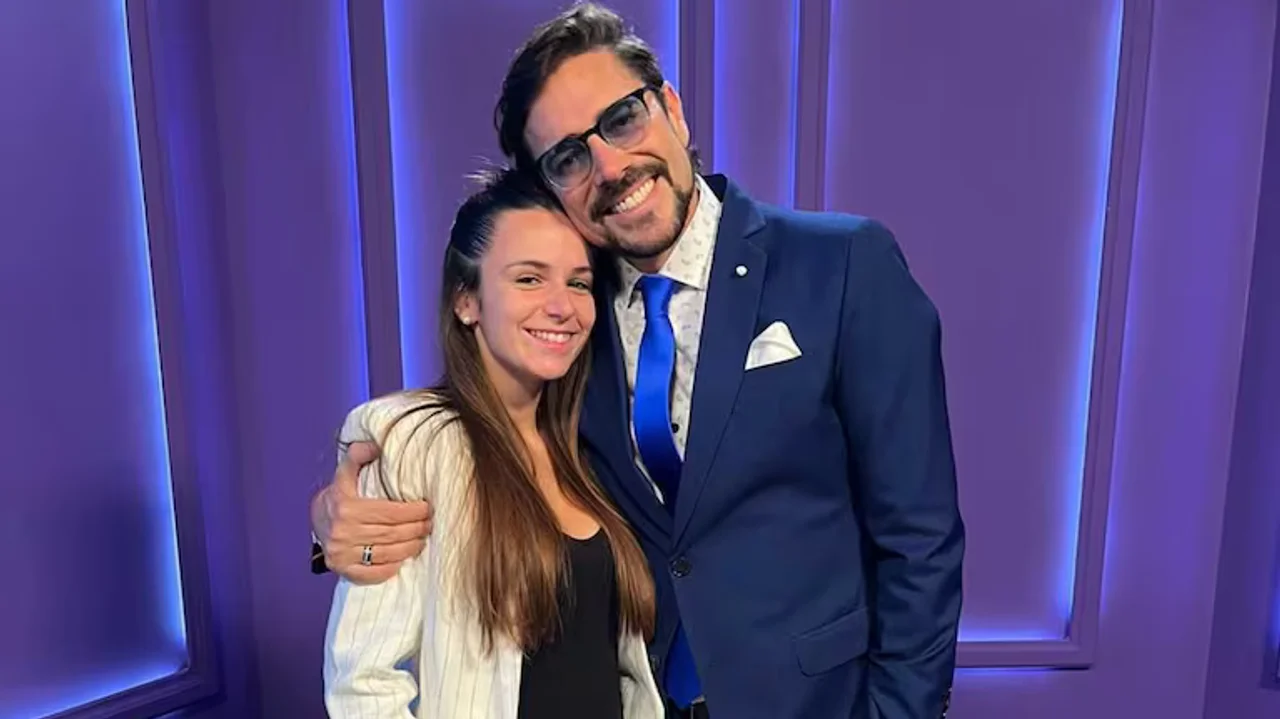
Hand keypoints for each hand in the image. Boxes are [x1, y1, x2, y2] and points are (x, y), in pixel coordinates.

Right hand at [310, 440, 432, 583]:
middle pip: (391, 533)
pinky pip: (374, 573)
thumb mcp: (346, 473)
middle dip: (416, 529)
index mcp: (346, 507)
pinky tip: (404, 558)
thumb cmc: (341, 496)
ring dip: (410, 547)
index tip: (427, 507)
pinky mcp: (343, 570)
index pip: (390, 512)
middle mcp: (342, 532)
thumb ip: (358, 456)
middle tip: (430, 524)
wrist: (318, 520)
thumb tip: (374, 446)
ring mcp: (342, 554)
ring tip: (422, 538)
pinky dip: (392, 567)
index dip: (413, 511)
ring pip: (387, 553)